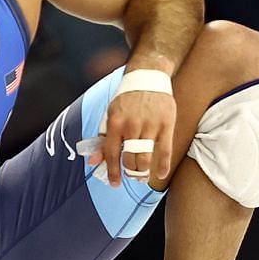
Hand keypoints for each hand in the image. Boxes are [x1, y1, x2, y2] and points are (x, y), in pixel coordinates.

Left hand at [90, 72, 174, 188]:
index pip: (112, 154)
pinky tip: (161, 174)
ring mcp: (150, 125)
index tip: (115, 183)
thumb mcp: (110, 115)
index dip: (113, 172)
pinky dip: (163, 165)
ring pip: (146, 158)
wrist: (148, 75)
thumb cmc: (126, 99)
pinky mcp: (166, 124)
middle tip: (132, 176)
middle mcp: (132, 125)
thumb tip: (92, 161)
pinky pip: (165, 150)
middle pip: (130, 159)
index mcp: (115, 123)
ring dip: (143, 171)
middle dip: (130, 172)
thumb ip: (103, 139)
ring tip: (143, 176)